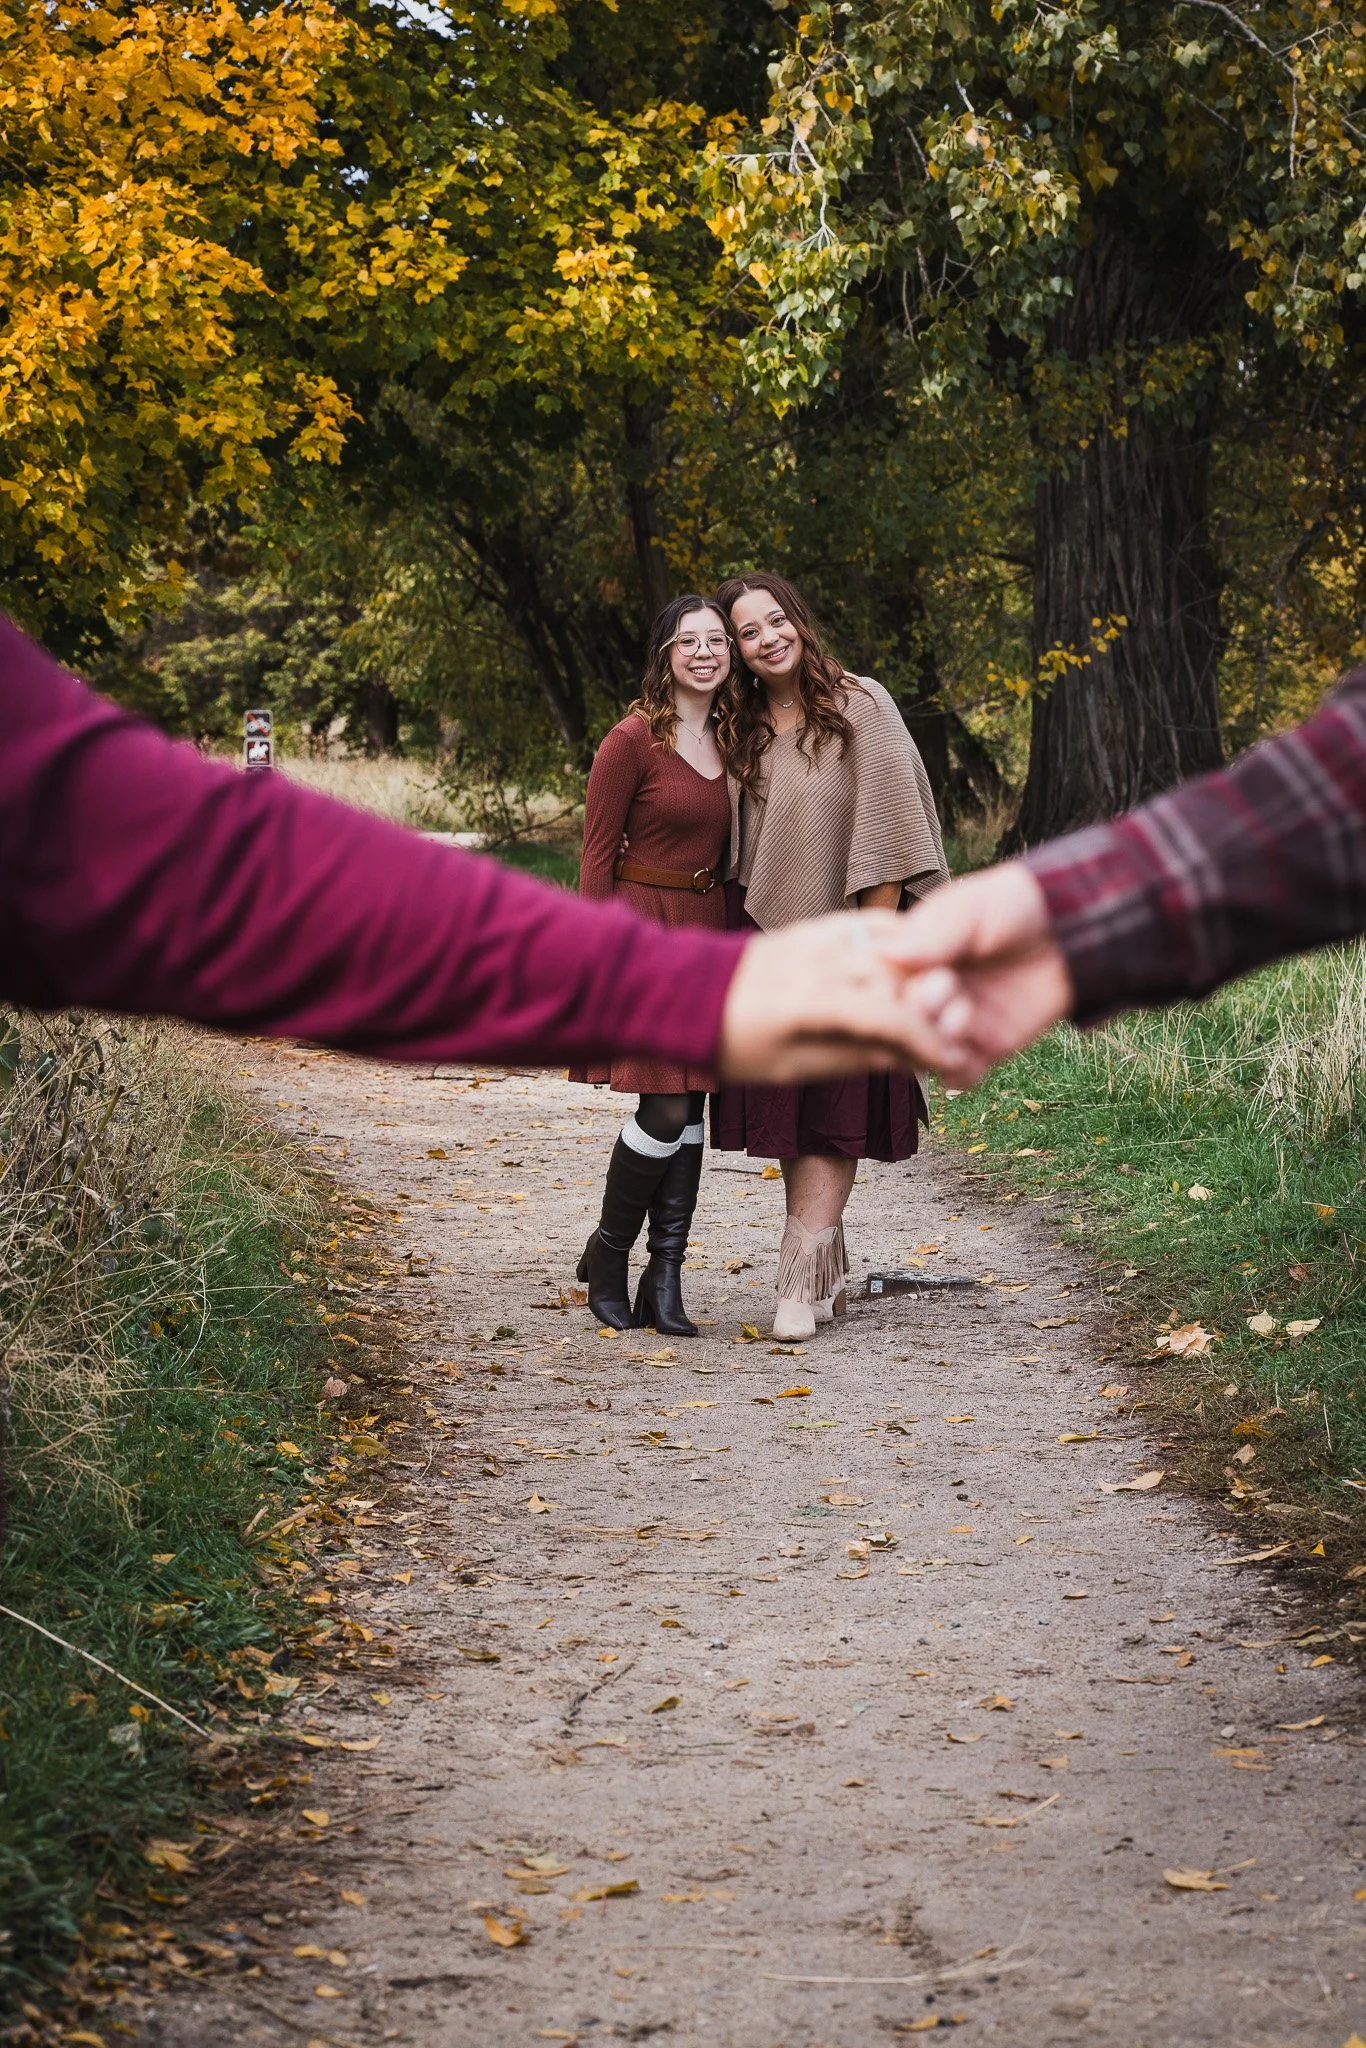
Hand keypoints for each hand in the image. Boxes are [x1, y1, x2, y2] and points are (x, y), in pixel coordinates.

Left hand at [717, 910, 941, 1081]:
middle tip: (951, 1037)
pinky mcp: (812, 927)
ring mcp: (816, 938)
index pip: (890, 1017)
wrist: (686, 997)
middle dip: (932, 1010)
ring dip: (922, 974)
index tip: (951, 1061)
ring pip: (892, 948)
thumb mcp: (791, 1067)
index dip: (928, 1041)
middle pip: (899, 979)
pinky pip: (869, 925)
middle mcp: (818, 962)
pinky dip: (899, 941)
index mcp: (810, 1003)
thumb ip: (851, 1057)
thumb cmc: (733, 1042)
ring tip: (939, 1004)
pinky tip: (916, 961)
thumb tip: (904, 1057)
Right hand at [883, 862, 1074, 1088]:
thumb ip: (935, 934)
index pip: (877, 986)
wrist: (1071, 927)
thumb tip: (890, 954)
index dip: (890, 988)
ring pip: (921, 1056)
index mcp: (908, 960)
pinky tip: (974, 1050)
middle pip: (894, 1026)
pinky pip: (959, 1077)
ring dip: (935, 1043)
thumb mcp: (971, 909)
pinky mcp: (983, 1049)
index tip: (918, 970)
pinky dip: (959, 1072)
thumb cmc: (1015, 905)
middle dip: (915, 1013)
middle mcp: (922, 995)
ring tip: (964, 1013)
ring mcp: (951, 1024)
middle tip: (945, 986)